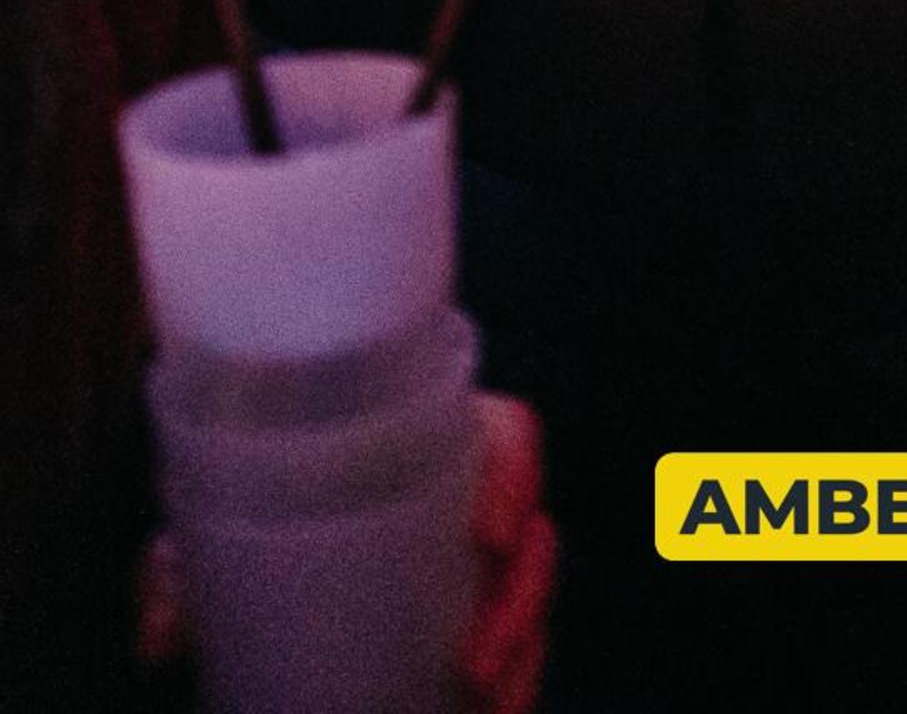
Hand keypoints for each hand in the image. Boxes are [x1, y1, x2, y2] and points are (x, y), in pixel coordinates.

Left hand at [140, 390, 555, 713]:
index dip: (516, 477)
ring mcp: (477, 576)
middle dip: (521, 601)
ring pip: (531, 606)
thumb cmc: (252, 516)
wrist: (254, 576)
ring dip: (522, 656)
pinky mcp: (473, 634)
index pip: (509, 437)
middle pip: (532, 536)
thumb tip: (156, 633)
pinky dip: (518, 684)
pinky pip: (520, 656)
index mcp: (431, 445)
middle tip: (477, 659)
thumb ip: (179, 571)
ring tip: (489, 701)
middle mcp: (468, 507)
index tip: (490, 533)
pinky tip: (497, 711)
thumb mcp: (214, 534)